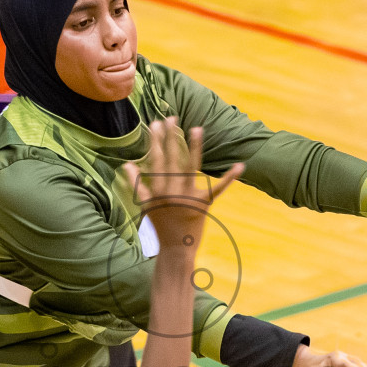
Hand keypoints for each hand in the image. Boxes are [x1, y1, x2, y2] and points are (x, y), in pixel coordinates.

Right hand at [124, 117, 242, 247]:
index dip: (156, 141)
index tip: (155, 123)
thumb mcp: (145, 205)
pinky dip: (229, 177)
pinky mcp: (203, 204)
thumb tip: (126, 165)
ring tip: (197, 128)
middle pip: (171, 159)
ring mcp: (187, 197)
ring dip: (194, 147)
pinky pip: (218, 189)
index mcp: (158, 189)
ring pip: (190, 167)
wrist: (175, 249)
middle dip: (170, 137)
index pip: (156, 160)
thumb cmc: (161, 225)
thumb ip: (136, 183)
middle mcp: (171, 191)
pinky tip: (240, 165)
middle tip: (171, 117)